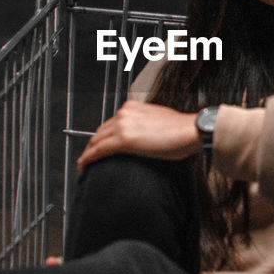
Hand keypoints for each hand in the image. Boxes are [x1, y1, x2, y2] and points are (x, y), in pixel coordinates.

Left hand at [75, 101, 201, 172]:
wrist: (190, 131)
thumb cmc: (181, 129)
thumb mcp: (158, 119)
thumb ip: (144, 125)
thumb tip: (142, 137)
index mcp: (132, 107)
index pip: (111, 123)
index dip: (102, 136)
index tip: (99, 145)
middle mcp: (124, 112)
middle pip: (101, 131)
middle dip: (93, 145)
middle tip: (88, 158)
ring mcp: (122, 125)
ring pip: (96, 141)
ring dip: (88, 153)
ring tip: (83, 164)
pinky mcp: (123, 140)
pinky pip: (98, 151)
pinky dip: (88, 159)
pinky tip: (83, 166)